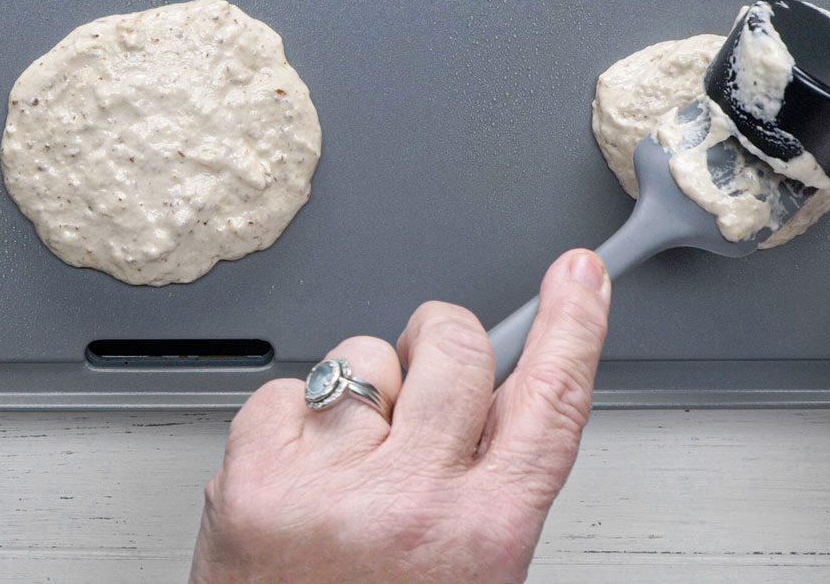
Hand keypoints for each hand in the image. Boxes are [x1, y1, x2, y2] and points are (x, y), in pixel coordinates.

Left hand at [191, 250, 611, 582]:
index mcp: (482, 534)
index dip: (572, 325)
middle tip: (423, 390)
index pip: (550, 401)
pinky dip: (290, 423)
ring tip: (349, 466)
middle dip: (441, 347)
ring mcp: (326, 485)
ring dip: (363, 392)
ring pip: (362, 354)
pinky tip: (297, 480)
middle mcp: (409, 502)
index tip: (577, 274)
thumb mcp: (472, 572)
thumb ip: (490, 483)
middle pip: (454, 345)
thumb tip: (498, 389)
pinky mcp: (252, 476)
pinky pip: (286, 389)